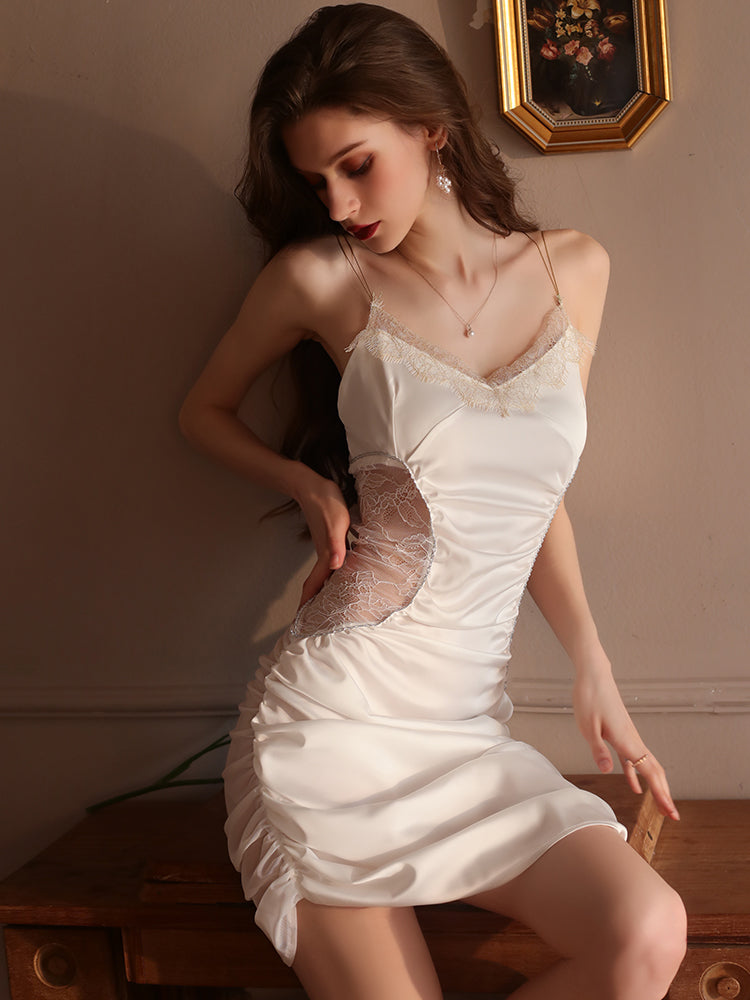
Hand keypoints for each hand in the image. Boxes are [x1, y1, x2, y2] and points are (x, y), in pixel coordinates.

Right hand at [294, 470, 350, 607]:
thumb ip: (337, 545)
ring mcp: (325, 548)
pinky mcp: (328, 540)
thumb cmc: (326, 503)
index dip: (308, 601)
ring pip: (322, 575)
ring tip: (322, 605)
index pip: (315, 584)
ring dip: (320, 590)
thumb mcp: (337, 523)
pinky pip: (327, 565)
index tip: (301, 619)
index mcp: (326, 554)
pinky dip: (328, 576)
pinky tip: (335, 576)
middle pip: (316, 584)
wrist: (312, 487)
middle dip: (311, 602)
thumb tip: (336, 565)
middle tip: (310, 620)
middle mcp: (324, 554)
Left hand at [573, 663, 679, 820]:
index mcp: (626, 739)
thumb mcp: (587, 726)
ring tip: (660, 805)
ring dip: (654, 786)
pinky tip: (635, 787)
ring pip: (646, 766)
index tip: (670, 811)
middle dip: (664, 794)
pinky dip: (636, 774)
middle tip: (672, 816)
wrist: (594, 676)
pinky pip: (633, 759)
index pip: (649, 772)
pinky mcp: (621, 734)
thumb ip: (598, 749)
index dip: (660, 793)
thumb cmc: (589, 698)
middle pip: (654, 771)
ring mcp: (629, 737)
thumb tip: (607, 771)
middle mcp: (632, 739)